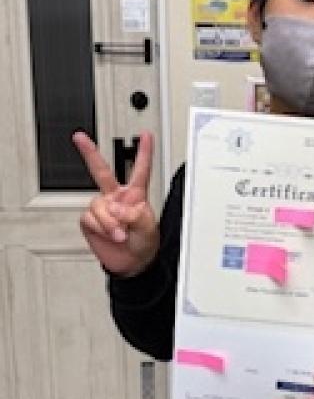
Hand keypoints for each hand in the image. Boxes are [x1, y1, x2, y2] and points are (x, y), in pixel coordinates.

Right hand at [72, 131, 158, 275]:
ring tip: (120, 234)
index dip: (144, 152)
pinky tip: (110, 235)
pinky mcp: (91, 221)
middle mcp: (116, 197)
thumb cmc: (144, 243)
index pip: (140, 170)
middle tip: (79, 138)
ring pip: (97, 205)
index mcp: (135, 195)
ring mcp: (102, 208)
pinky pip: (90, 219)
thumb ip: (134, 214)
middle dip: (90, 153)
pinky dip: (101, 228)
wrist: (133, 263)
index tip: (145, 135)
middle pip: (101, 171)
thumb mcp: (148, 227)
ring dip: (109, 222)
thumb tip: (115, 208)